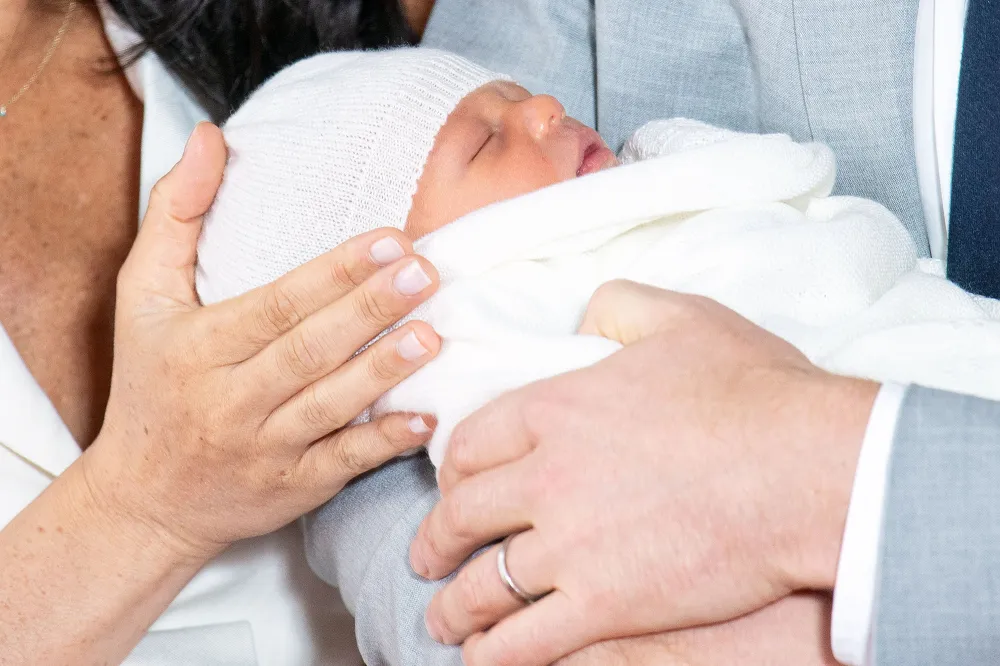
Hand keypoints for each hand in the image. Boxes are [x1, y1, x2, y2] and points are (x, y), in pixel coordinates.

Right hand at [83, 123, 441, 557]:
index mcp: (199, 347)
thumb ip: (174, 214)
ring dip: (383, 371)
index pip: (275, 305)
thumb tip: (211, 137)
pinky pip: (342, 464)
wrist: (143, 500)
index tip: (388, 238)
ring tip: (433, 334)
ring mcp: (265, 449)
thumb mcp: (140, 296)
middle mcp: (231, 400)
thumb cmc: (149, 384)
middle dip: (369, 309)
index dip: (333, 273)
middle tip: (425, 272)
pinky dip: (384, 443)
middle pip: (308, 350)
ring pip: (330, 406)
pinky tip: (425, 418)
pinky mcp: (294, 488)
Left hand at [410, 280, 877, 664]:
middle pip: (462, 516)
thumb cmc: (752, 390)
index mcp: (555, 408)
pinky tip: (484, 658)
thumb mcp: (681, 318)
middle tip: (427, 556)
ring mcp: (571, 545)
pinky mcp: (606, 604)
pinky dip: (495, 655)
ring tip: (445, 618)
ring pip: (484, 586)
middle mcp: (546, 477)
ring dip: (455, 607)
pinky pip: (527, 642)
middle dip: (435, 542)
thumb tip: (586, 314)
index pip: (470, 443)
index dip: (451, 470)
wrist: (807, 465)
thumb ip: (618, 306)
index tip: (450, 486)